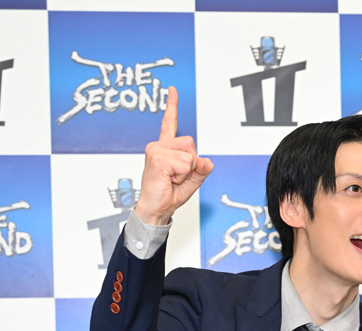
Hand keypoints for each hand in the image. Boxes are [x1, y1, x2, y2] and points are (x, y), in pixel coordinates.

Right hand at [134, 86, 212, 225]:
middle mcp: (159, 146)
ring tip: (171, 178)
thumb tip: (205, 160)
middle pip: (191, 144)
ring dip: (186, 171)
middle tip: (176, 176)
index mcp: (166, 148)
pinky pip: (185, 164)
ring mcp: (156, 150)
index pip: (169, 123)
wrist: (156, 209)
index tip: (173, 90)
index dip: (172, 106)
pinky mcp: (157, 157)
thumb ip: (202, 167)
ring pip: (190, 155)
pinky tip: (168, 179)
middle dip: (191, 163)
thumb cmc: (168, 194)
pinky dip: (182, 175)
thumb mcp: (192, 180)